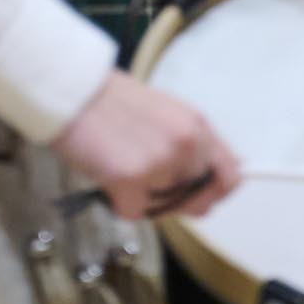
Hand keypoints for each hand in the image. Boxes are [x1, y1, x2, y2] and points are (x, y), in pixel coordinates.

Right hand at [54, 70, 242, 221]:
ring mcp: (160, 164)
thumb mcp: (167, 112)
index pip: (230, 176)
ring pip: (163, 207)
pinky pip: (135, 211)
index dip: (216, 193)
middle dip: (172, 198)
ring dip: (143, 196)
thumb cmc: (112, 101)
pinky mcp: (131, 181)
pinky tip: (107, 173)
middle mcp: (186, 146)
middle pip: (196, 199)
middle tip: (146, 181)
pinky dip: (119, 201)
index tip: (203, 199)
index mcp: (197, 126)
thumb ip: (193, 142)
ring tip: (122, 164)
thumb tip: (219, 171)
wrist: (74, 92)